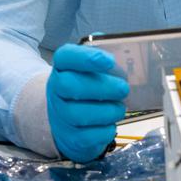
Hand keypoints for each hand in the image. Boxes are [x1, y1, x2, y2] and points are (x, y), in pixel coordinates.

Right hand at [46, 44, 128, 161]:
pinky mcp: (71, 138)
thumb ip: (103, 53)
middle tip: (123, 88)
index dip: (86, 57)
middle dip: (102, 87)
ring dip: (108, 110)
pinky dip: (105, 130)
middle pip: (71, 86)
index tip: (108, 60)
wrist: (66, 120)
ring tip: (119, 107)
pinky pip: (88, 136)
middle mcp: (56, 91)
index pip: (65, 57)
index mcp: (62, 68)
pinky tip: (111, 123)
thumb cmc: (86, 89)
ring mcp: (61, 116)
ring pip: (80, 114)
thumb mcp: (90, 68)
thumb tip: (120, 43)